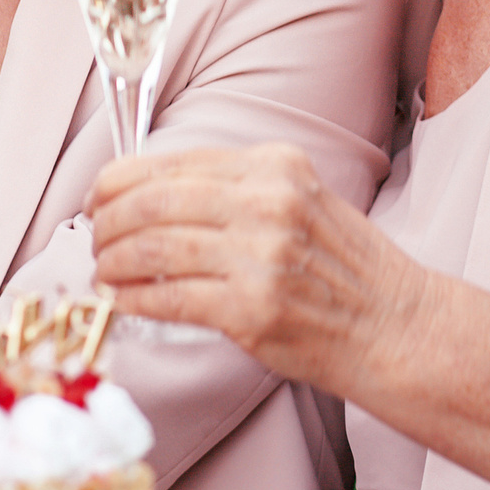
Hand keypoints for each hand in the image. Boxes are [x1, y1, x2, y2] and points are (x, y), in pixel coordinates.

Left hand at [86, 144, 431, 398]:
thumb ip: (236, 190)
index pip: (173, 162)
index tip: (98, 198)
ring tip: (102, 272)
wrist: (395, 326)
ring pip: (151, 249)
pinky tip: (121, 299)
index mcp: (275, 166)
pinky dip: (132, 298)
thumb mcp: (301, 200)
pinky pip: (167, 298)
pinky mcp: (252, 310)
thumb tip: (151, 194)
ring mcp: (260, 257)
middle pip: (152, 201)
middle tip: (93, 237)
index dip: (118, 180)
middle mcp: (268, 203)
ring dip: (111, 262)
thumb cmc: (345, 269)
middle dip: (106, 221)